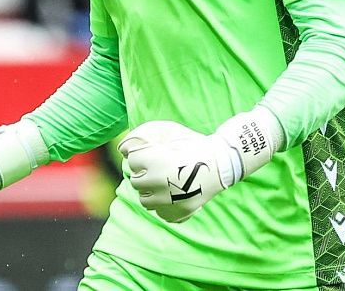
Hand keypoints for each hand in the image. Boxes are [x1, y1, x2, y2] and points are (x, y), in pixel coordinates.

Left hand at [118, 121, 235, 223]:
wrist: (222, 163)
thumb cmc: (193, 144)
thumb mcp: (170, 131)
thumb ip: (144, 136)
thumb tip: (122, 149)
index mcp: (155, 160)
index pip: (132, 160)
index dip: (143, 155)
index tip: (154, 153)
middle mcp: (159, 182)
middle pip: (136, 181)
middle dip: (145, 173)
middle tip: (160, 168)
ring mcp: (169, 200)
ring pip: (144, 200)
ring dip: (151, 191)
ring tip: (165, 181)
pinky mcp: (178, 213)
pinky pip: (159, 212)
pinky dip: (163, 205)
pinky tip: (173, 193)